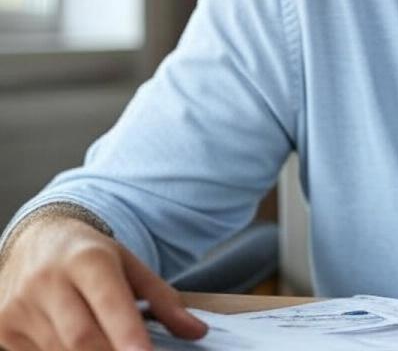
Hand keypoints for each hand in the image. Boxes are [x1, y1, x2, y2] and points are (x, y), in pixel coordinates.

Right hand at [0, 216, 206, 350]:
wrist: (36, 240)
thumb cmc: (90, 256)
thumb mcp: (130, 265)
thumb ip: (163, 300)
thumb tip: (196, 331)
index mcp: (87, 259)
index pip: (109, 303)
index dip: (127, 334)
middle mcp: (48, 281)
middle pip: (83, 339)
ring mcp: (20, 306)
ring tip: (112, 346)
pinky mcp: (4, 327)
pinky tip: (78, 345)